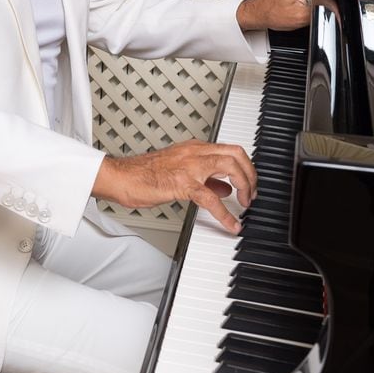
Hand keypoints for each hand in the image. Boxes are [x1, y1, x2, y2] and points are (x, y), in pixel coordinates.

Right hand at [93, 139, 256, 234]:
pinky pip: (211, 199)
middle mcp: (195, 153)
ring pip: (230, 167)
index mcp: (194, 148)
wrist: (122, 176)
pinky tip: (231, 224)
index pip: (230, 150)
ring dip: (245, 187)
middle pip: (236, 154)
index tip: (249, 183)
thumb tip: (223, 187)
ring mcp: (189, 166)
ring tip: (245, 205)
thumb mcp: (178, 169)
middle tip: (252, 193)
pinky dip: (225, 214)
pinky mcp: (182, 183)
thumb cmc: (143, 174)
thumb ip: (203, 176)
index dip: (245, 167)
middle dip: (251, 174)